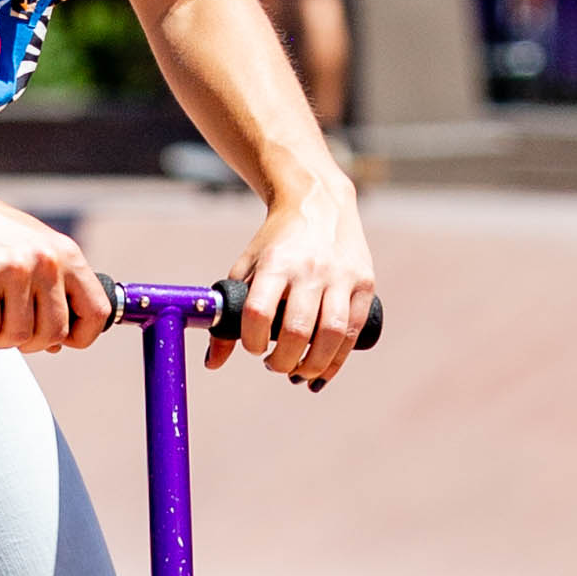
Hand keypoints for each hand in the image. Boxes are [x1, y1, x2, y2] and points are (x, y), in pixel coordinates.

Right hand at [0, 178, 113, 354]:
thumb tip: (58, 344)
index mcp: (66, 253)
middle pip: (54, 332)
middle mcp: (46, 259)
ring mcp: (15, 267)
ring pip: (20, 335)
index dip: (81, 337)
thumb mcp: (31, 249)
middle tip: (10, 332)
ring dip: (1, 339)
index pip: (97, 311)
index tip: (58, 340)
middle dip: (31, 344)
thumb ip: (50, 291)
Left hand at [204, 169, 375, 386]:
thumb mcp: (246, 268)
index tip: (253, 348)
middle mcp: (309, 269)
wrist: (319, 203)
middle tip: (273, 365)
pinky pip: (353, 331)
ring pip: (331, 335)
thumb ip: (227, 313)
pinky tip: (322, 372)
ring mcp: (340, 276)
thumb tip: (212, 363)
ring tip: (297, 373)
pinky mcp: (364, 283)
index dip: (252, 341)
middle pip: (297, 330)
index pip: (259, 312)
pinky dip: (338, 360)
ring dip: (312, 366)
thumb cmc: (275, 243)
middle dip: (282, 361)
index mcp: (275, 263)